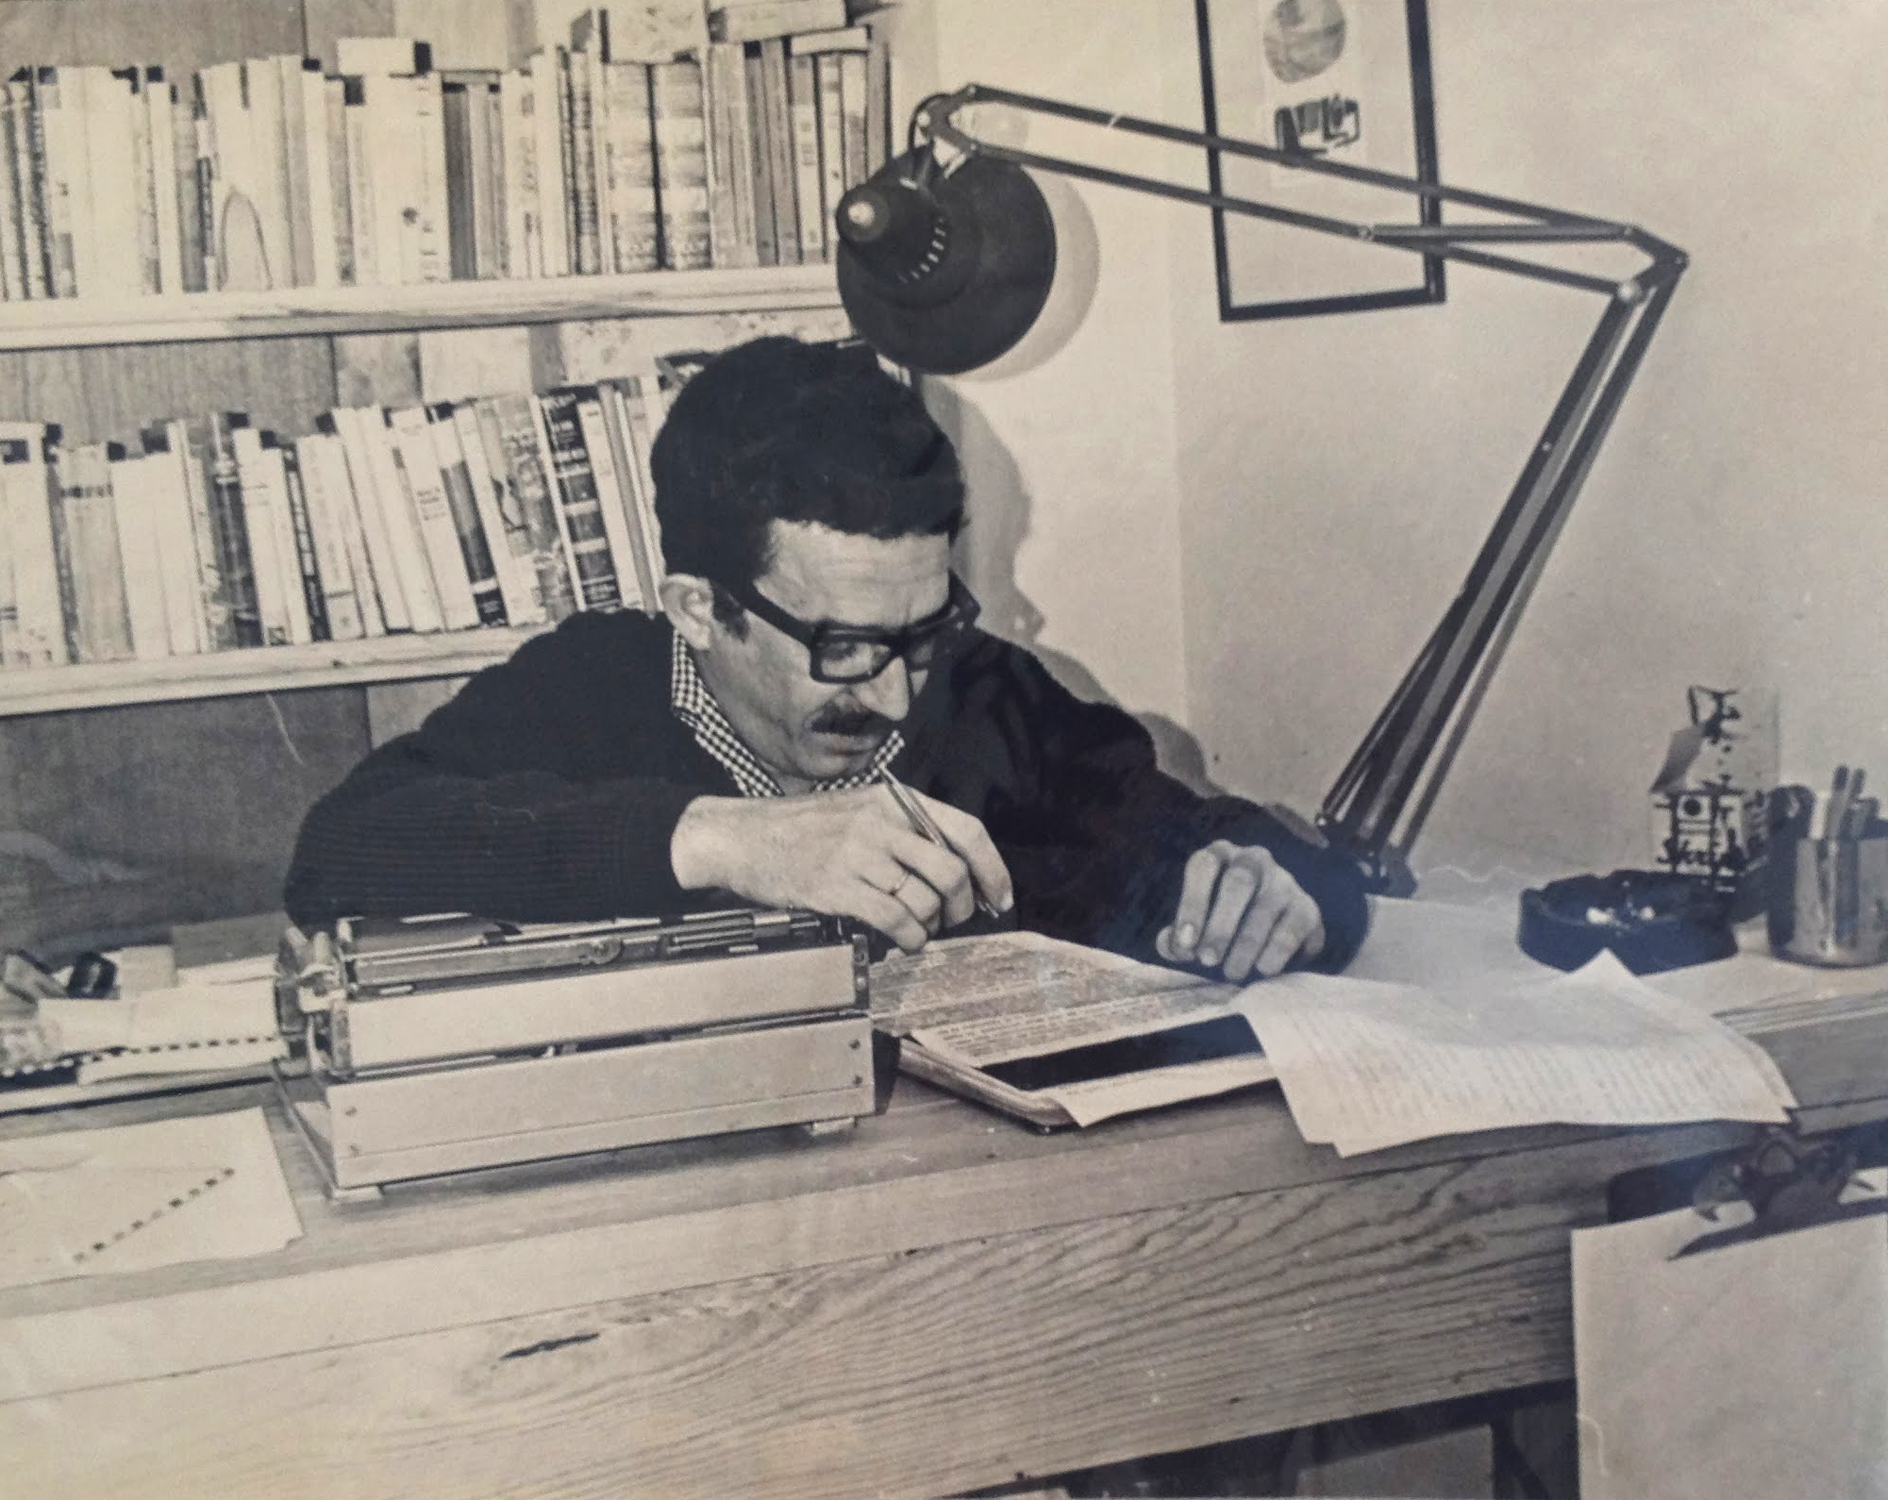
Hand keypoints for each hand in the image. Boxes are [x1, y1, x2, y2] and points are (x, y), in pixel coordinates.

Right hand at [671, 787, 1013, 953]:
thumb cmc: (799, 829)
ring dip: (930, 925)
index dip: (992, 867)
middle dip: (961, 905)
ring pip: (924, 898)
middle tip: (953, 920)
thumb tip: (954, 871)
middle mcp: (880, 823)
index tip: (1001, 896)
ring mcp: (858, 853)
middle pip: (951, 870)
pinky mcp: (837, 885)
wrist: (740, 836)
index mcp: (892, 801)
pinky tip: (904, 941)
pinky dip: (909, 938)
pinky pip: (894, 918)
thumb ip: (902, 831)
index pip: (965, 829)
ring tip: (918, 929)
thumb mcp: (857, 810)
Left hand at [1155, 840, 1324, 981]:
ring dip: (1245, 946)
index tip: (1186, 943)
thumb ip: (1178, 938)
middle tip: (1208, 960)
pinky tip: (1262, 970)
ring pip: (1265, 908)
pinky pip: (1291, 929)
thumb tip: (1172, 946)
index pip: (1204, 865)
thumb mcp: (1196, 927)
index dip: (1192, 903)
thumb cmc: (1222, 925)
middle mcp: (1254, 859)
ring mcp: (1284, 881)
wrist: (1273, 934)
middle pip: (1238, 881)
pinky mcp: (1308, 908)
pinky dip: (1274, 953)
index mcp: (1219, 855)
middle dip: (1221, 925)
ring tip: (1232, 973)